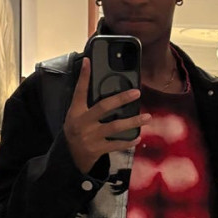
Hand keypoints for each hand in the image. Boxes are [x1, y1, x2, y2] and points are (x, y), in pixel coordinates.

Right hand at [63, 58, 150, 173]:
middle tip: (136, 93)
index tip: (89, 61)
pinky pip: (116, 145)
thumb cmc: (76, 130)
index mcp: (76, 112)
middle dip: (121, 99)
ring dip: (132, 122)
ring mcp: (91, 137)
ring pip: (114, 127)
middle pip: (103, 107)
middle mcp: (83, 123)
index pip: (80, 91)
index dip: (84, 76)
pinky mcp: (98, 149)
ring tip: (147, 117)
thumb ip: (85, 102)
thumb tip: (95, 81)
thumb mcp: (75, 115)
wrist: (70, 156)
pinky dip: (128, 142)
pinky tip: (138, 137)